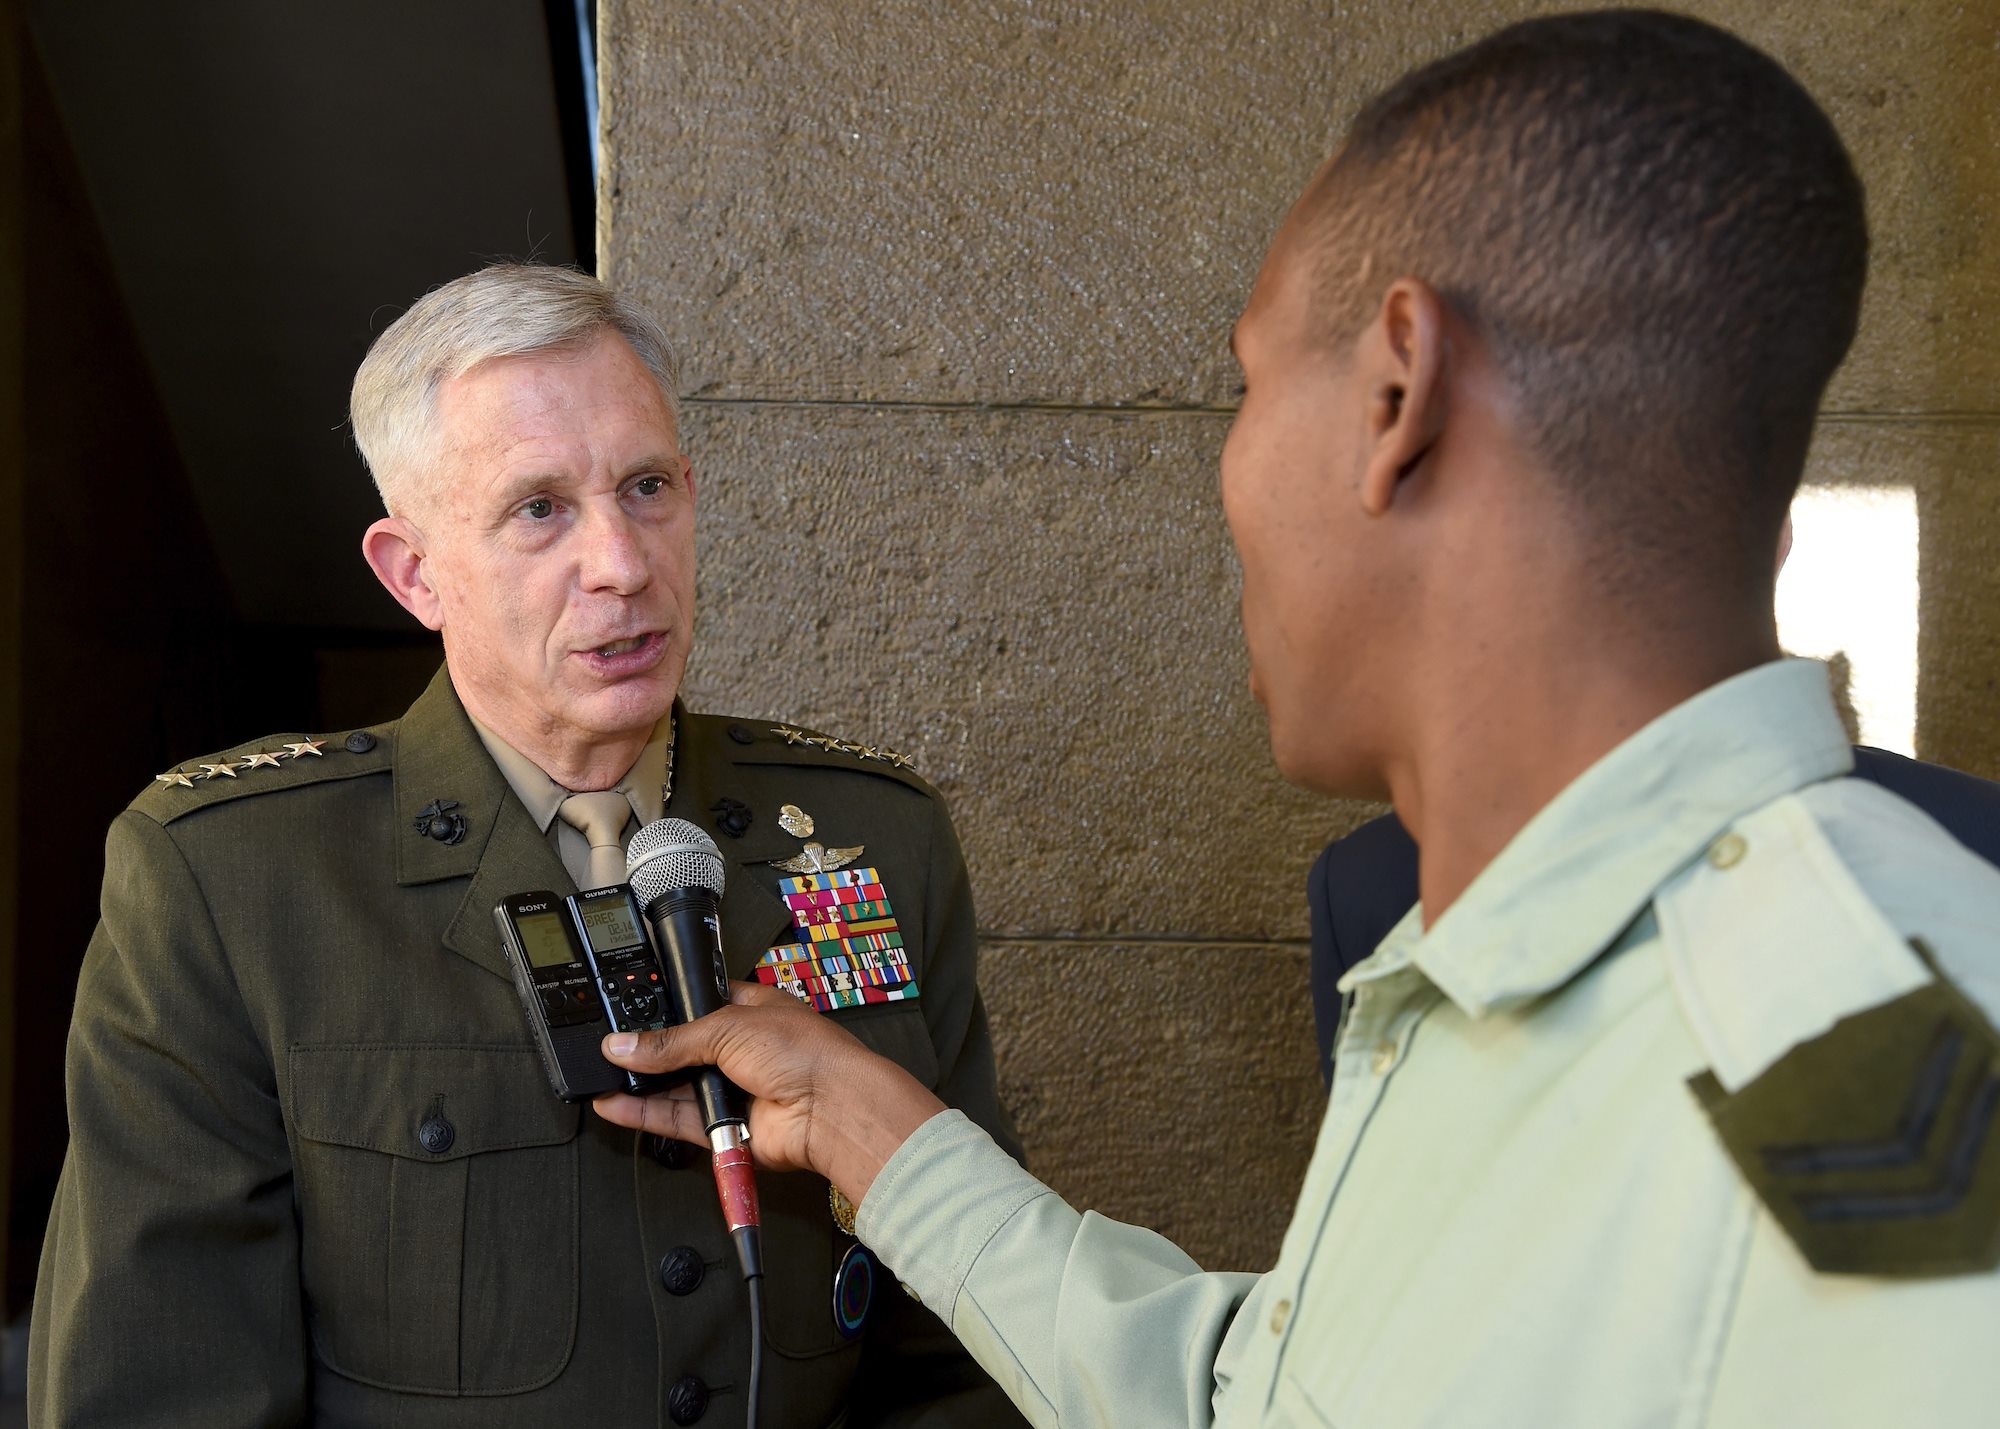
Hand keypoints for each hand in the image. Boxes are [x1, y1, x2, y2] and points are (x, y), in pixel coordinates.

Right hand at [594, 981, 944, 1205]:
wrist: (830, 1107)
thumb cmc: (805, 1053)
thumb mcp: (728, 1027)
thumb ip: (672, 1040)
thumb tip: (625, 1044)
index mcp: (751, 1011)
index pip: (699, 1007)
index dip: (666, 1011)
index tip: (628, 1017)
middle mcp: (742, 1050)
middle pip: (683, 1051)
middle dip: (649, 1052)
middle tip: (611, 1051)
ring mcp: (734, 1089)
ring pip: (676, 1088)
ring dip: (641, 1084)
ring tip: (603, 1077)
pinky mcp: (725, 1126)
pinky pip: (677, 1119)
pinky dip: (646, 1113)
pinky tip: (617, 1104)